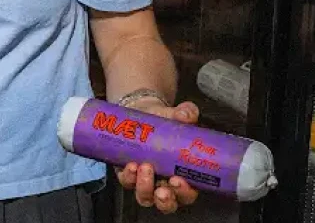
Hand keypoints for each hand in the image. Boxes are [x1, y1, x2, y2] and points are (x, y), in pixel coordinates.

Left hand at [115, 99, 199, 214]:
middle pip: (166, 203)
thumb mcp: (178, 115)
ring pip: (145, 196)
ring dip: (144, 187)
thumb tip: (186, 115)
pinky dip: (128, 176)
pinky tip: (130, 165)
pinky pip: (127, 182)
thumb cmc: (166, 121)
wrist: (144, 113)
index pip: (187, 194)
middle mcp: (164, 184)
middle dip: (164, 199)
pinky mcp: (128, 174)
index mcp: (182, 176)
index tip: (179, 180)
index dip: (185, 192)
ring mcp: (145, 181)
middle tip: (162, 188)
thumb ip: (187, 112)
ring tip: (145, 168)